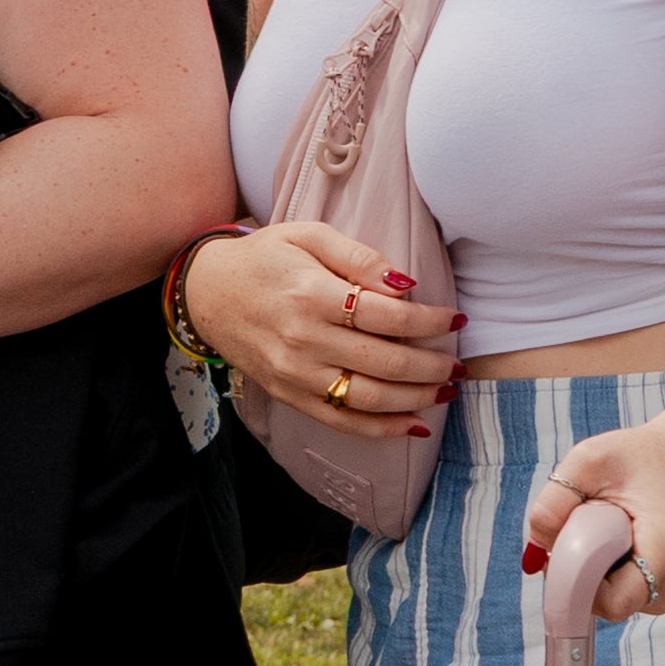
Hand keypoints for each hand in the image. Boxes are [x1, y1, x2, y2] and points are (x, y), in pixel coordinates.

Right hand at [187, 220, 456, 437]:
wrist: (205, 293)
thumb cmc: (262, 259)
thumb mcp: (307, 236)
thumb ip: (358, 256)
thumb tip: (405, 284)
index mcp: (312, 295)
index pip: (387, 316)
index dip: (429, 321)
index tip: (455, 318)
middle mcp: (303, 339)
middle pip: (384, 362)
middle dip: (432, 365)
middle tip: (459, 361)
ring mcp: (294, 373)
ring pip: (368, 398)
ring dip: (415, 398)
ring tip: (445, 389)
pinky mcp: (288, 395)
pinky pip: (341, 421)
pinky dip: (381, 429)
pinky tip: (413, 424)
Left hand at [523, 428, 664, 615]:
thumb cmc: (643, 457)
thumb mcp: (590, 460)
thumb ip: (555, 501)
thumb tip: (536, 551)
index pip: (612, 603)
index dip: (575, 588)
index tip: (559, 554)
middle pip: (607, 605)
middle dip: (579, 575)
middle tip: (581, 529)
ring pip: (612, 603)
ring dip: (593, 575)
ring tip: (605, 530)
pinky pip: (622, 595)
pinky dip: (607, 575)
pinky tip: (614, 542)